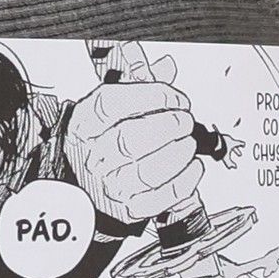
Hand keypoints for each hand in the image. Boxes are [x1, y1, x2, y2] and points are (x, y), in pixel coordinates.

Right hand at [63, 79, 203, 223]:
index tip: (174, 97)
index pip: (111, 105)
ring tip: (189, 143)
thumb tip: (166, 67)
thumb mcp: (114, 108)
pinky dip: (183, 181)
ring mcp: (111, 186)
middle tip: (184, 120)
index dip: (150, 97)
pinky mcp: (131, 209)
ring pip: (147, 172)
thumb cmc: (107, 141)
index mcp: (85, 125)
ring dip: (176, 155)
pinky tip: (193, 166)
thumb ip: (138, 86)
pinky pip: (161, 198)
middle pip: (129, 139)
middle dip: (167, 126)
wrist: (92, 186)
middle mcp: (94, 157)